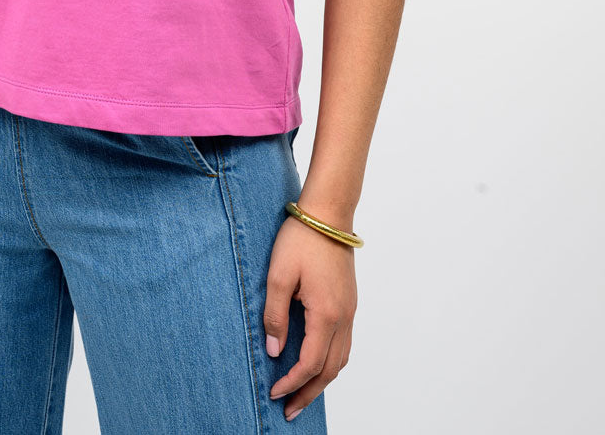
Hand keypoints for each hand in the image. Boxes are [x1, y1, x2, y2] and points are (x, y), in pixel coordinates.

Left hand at [263, 213, 357, 419]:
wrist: (328, 213)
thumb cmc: (301, 239)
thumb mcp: (278, 275)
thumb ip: (275, 315)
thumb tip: (274, 350)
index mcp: (327, 314)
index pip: (310, 363)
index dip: (292, 383)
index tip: (274, 394)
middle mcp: (344, 317)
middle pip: (330, 370)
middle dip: (309, 393)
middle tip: (289, 410)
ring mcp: (350, 309)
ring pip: (341, 359)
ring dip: (322, 380)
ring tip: (303, 393)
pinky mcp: (349, 301)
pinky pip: (344, 343)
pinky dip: (331, 361)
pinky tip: (317, 362)